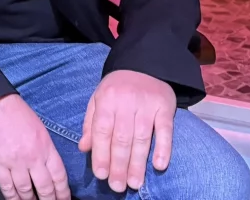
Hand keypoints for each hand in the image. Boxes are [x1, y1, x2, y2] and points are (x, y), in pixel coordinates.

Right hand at [0, 94, 69, 199]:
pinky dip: (12, 197)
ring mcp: (15, 162)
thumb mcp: (39, 127)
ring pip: (26, 190)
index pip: (59, 176)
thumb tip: (49, 167)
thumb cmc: (16, 112)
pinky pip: (7, 187)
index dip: (63, 192)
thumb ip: (45, 148)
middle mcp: (33, 157)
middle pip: (45, 187)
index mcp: (46, 146)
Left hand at [79, 70, 176, 191]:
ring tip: (134, 183)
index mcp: (106, 99)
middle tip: (117, 187)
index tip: (100, 175)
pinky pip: (165, 129)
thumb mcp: (98, 99)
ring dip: (137, 163)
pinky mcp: (165, 106)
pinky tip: (159, 165)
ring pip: (141, 137)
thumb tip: (83, 148)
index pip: (102, 130)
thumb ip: (90, 123)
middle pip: (121, 138)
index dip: (101, 154)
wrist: (144, 63)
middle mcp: (126, 102)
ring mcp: (147, 104)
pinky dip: (163, 148)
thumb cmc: (118, 87)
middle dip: (118, 164)